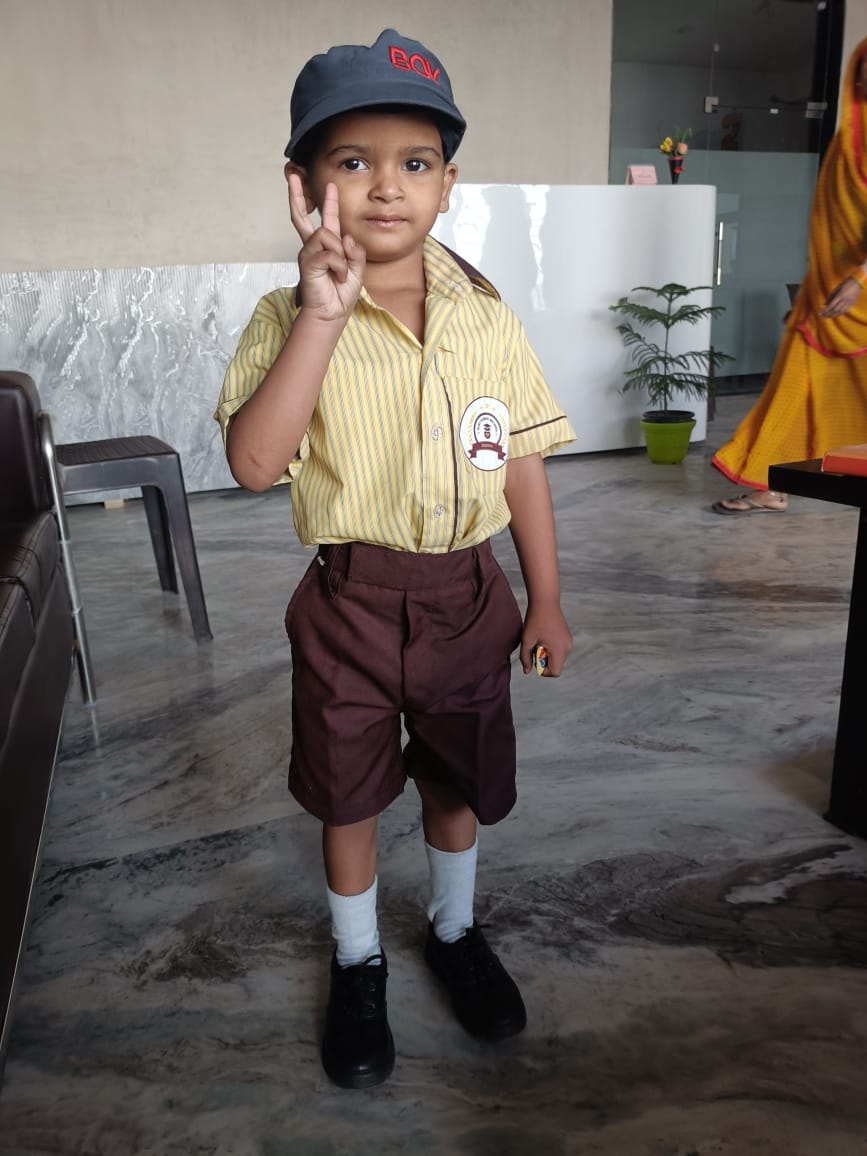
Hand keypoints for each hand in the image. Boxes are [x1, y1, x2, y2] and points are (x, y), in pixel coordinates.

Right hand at [288, 175, 364, 321]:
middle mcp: (314, 247)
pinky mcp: (307, 263)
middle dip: (296, 195)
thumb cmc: (341, 293)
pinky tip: (337, 276)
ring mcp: (308, 254)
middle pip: (301, 216)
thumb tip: (345, 237)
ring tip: (341, 271)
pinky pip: (329, 254)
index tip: (330, 185)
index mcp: (327, 245)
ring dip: (341, 254)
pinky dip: (339, 266)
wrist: (332, 314)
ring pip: (326, 234)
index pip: (326, 219)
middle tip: (292, 175)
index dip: (328, 202)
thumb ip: (355, 251)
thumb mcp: (357, 269)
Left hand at [519, 604, 572, 676]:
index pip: (554, 672)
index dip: (543, 670)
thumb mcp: (527, 640)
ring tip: (539, 640)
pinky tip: (544, 636)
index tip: (534, 658)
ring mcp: (569, 642)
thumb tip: (527, 671)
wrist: (545, 601)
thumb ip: (525, 658)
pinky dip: (550, 648)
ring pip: (557, 658)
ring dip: (547, 654)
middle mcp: (567, 648)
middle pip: (556, 665)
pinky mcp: (567, 637)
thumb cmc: (535, 619)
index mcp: (559, 650)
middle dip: (544, 661)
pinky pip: (559, 650)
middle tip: (535, 646)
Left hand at [819, 277, 862, 317]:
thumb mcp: (837, 287)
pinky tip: (834, 315)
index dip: (825, 310)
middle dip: (827, 314)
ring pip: (840, 312)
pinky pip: (845, 311)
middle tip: (821, 316)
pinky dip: (838, 314)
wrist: (859, 281)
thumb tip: (824, 304)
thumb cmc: (846, 283)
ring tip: (826, 317)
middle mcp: (845, 300)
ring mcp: (849, 303)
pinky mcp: (852, 304)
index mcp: (841, 295)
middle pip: (835, 310)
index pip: (831, 306)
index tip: (819, 313)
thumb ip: (830, 296)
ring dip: (832, 315)